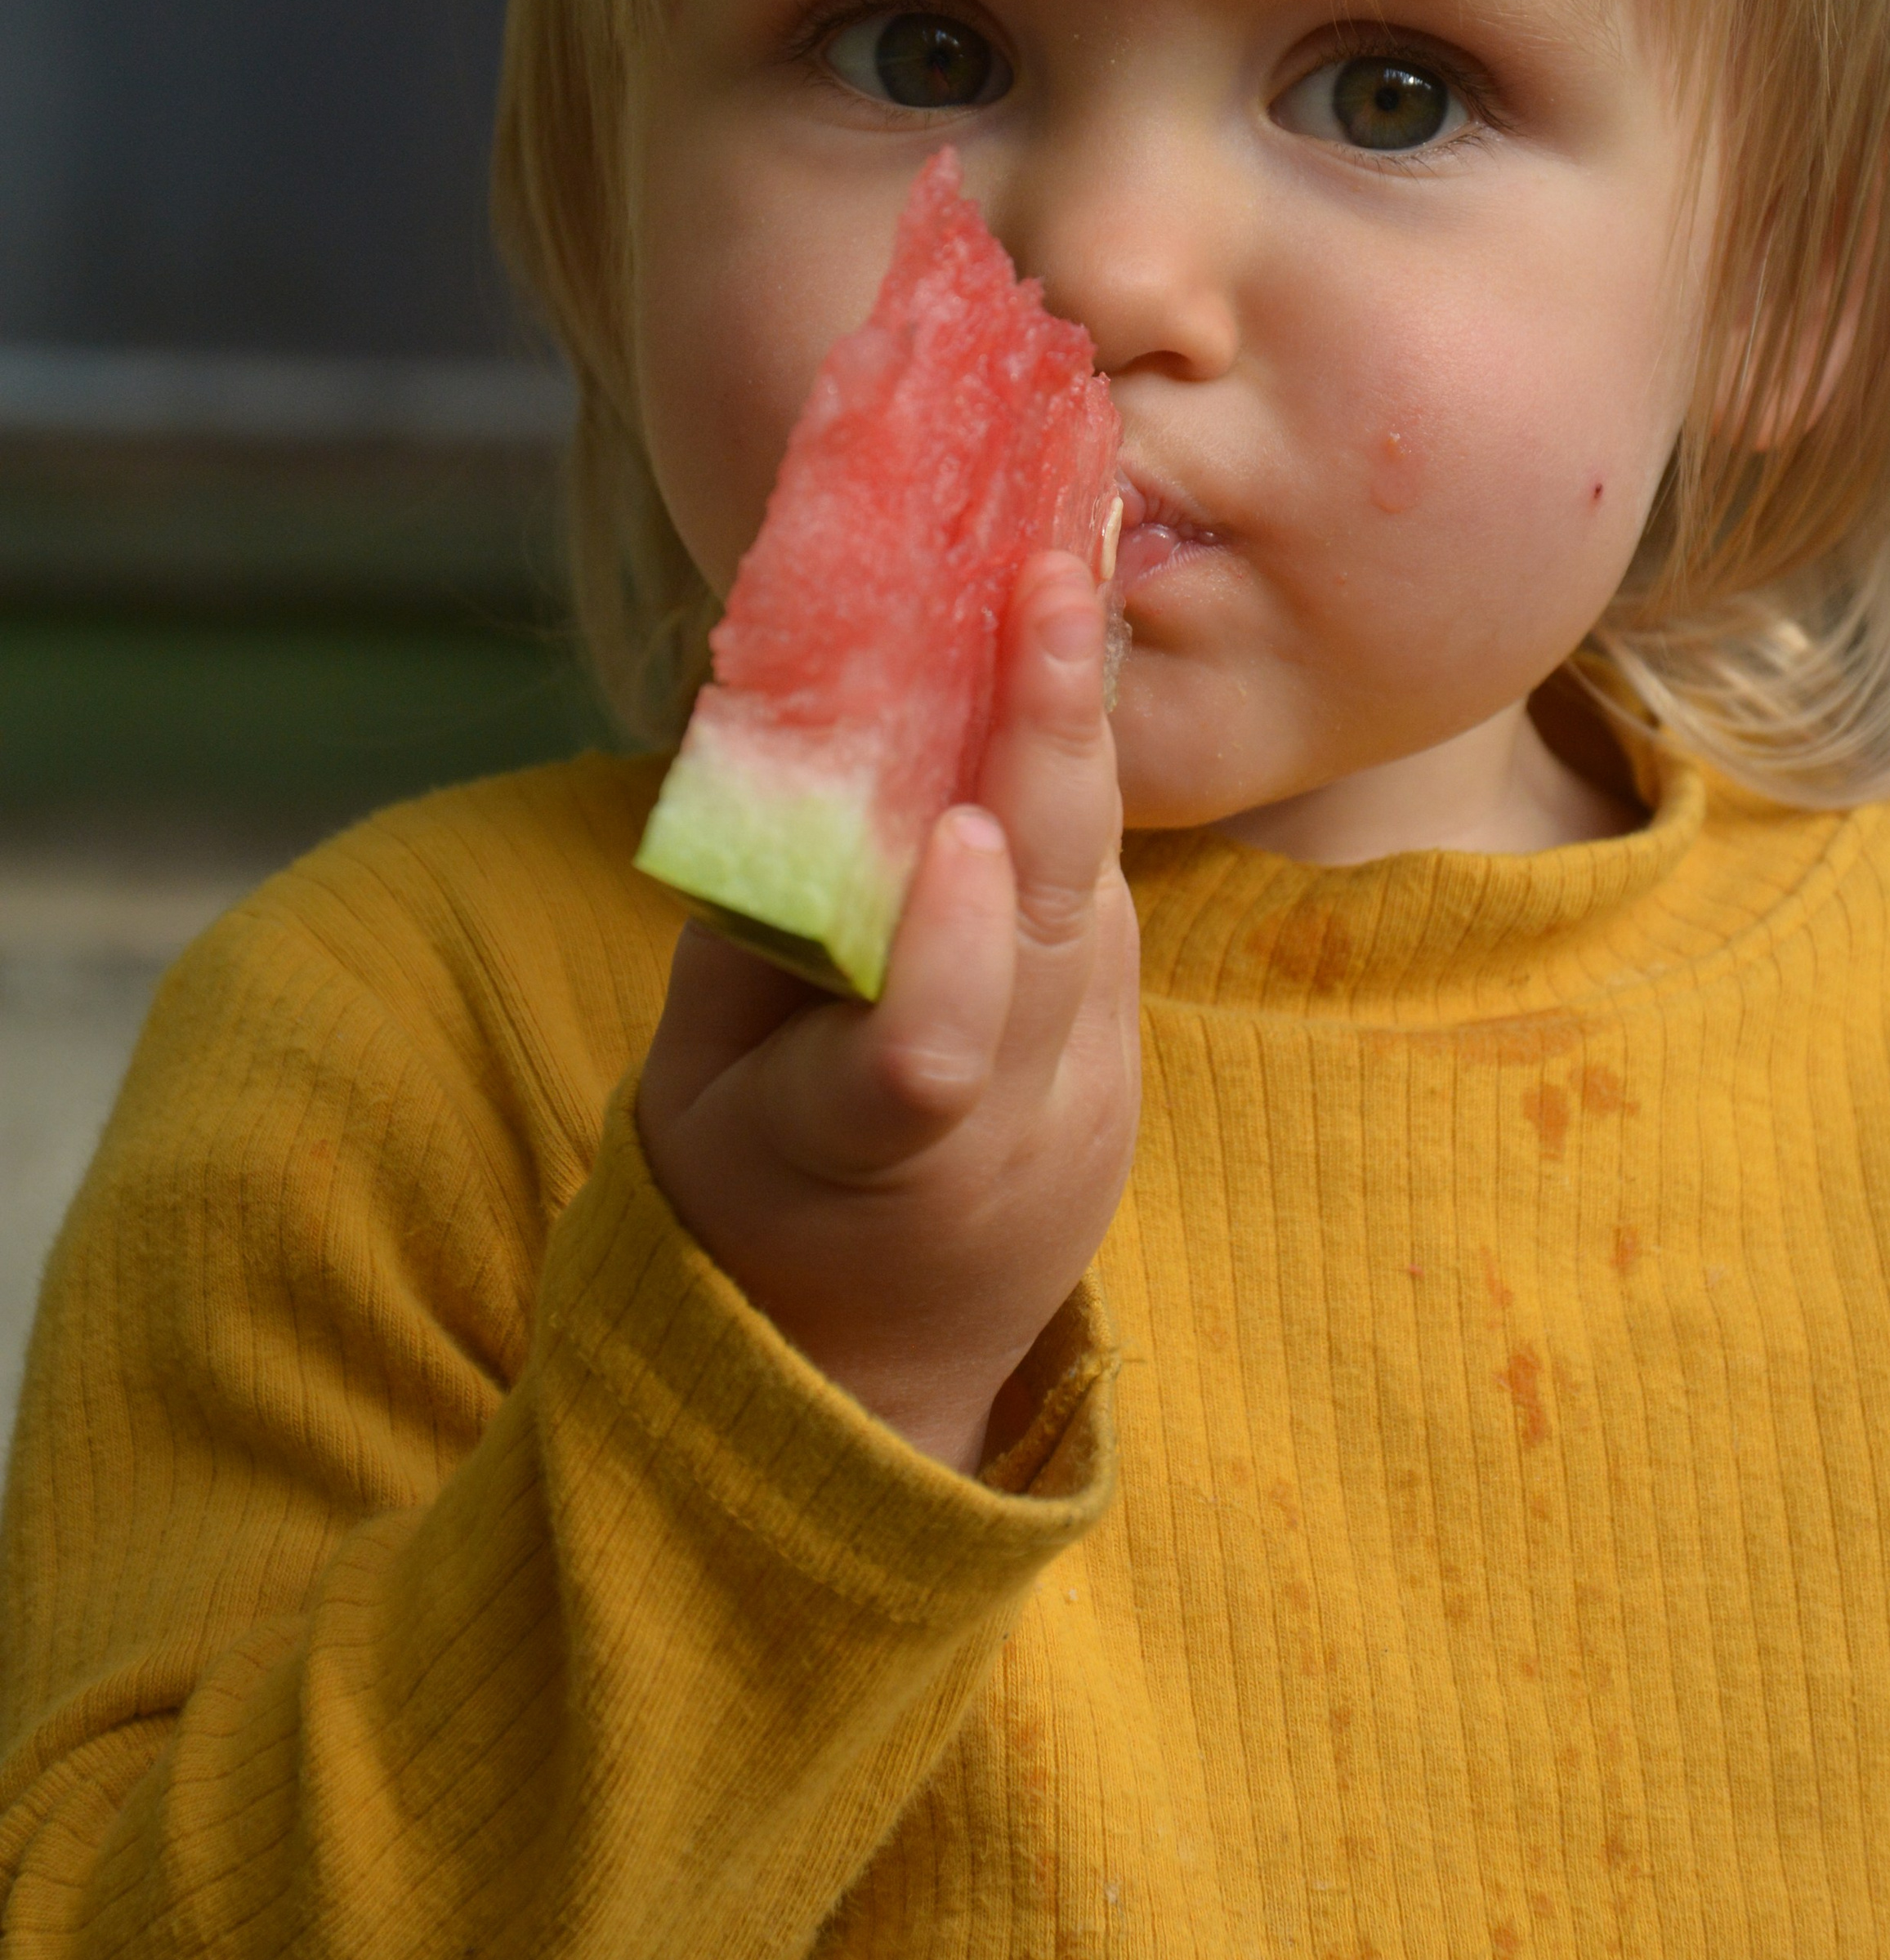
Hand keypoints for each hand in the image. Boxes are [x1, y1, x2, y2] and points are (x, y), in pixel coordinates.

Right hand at [634, 552, 1139, 1471]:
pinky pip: (1102, 919)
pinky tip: (1052, 692)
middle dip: (1049, 744)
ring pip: (1094, 901)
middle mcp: (1003, 1136)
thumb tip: (787, 739)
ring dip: (1074, 743)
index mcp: (856, 1156)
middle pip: (1047, 935)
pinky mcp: (1124, 1077)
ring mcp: (1085, 1113)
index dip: (946, 944)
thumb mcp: (695, 1087)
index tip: (953, 822)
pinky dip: (1069, 808)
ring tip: (1053, 585)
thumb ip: (752, 934)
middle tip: (1046, 582)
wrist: (872, 1377)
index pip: (925, 1056)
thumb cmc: (742, 1200)